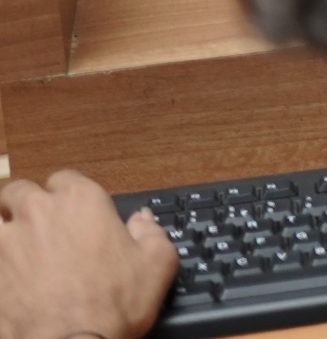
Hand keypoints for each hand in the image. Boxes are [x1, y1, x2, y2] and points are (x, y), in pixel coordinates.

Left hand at [0, 170, 177, 338]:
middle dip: (25, 203)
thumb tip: (143, 221)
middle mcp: (38, 212)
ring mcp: (6, 242)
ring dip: (3, 226)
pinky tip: (8, 275)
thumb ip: (150, 233)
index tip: (74, 211)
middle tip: (37, 224)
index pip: (65, 178)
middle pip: (18, 190)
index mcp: (81, 200)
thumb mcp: (156, 264)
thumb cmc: (111, 303)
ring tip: (13, 244)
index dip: (69, 194)